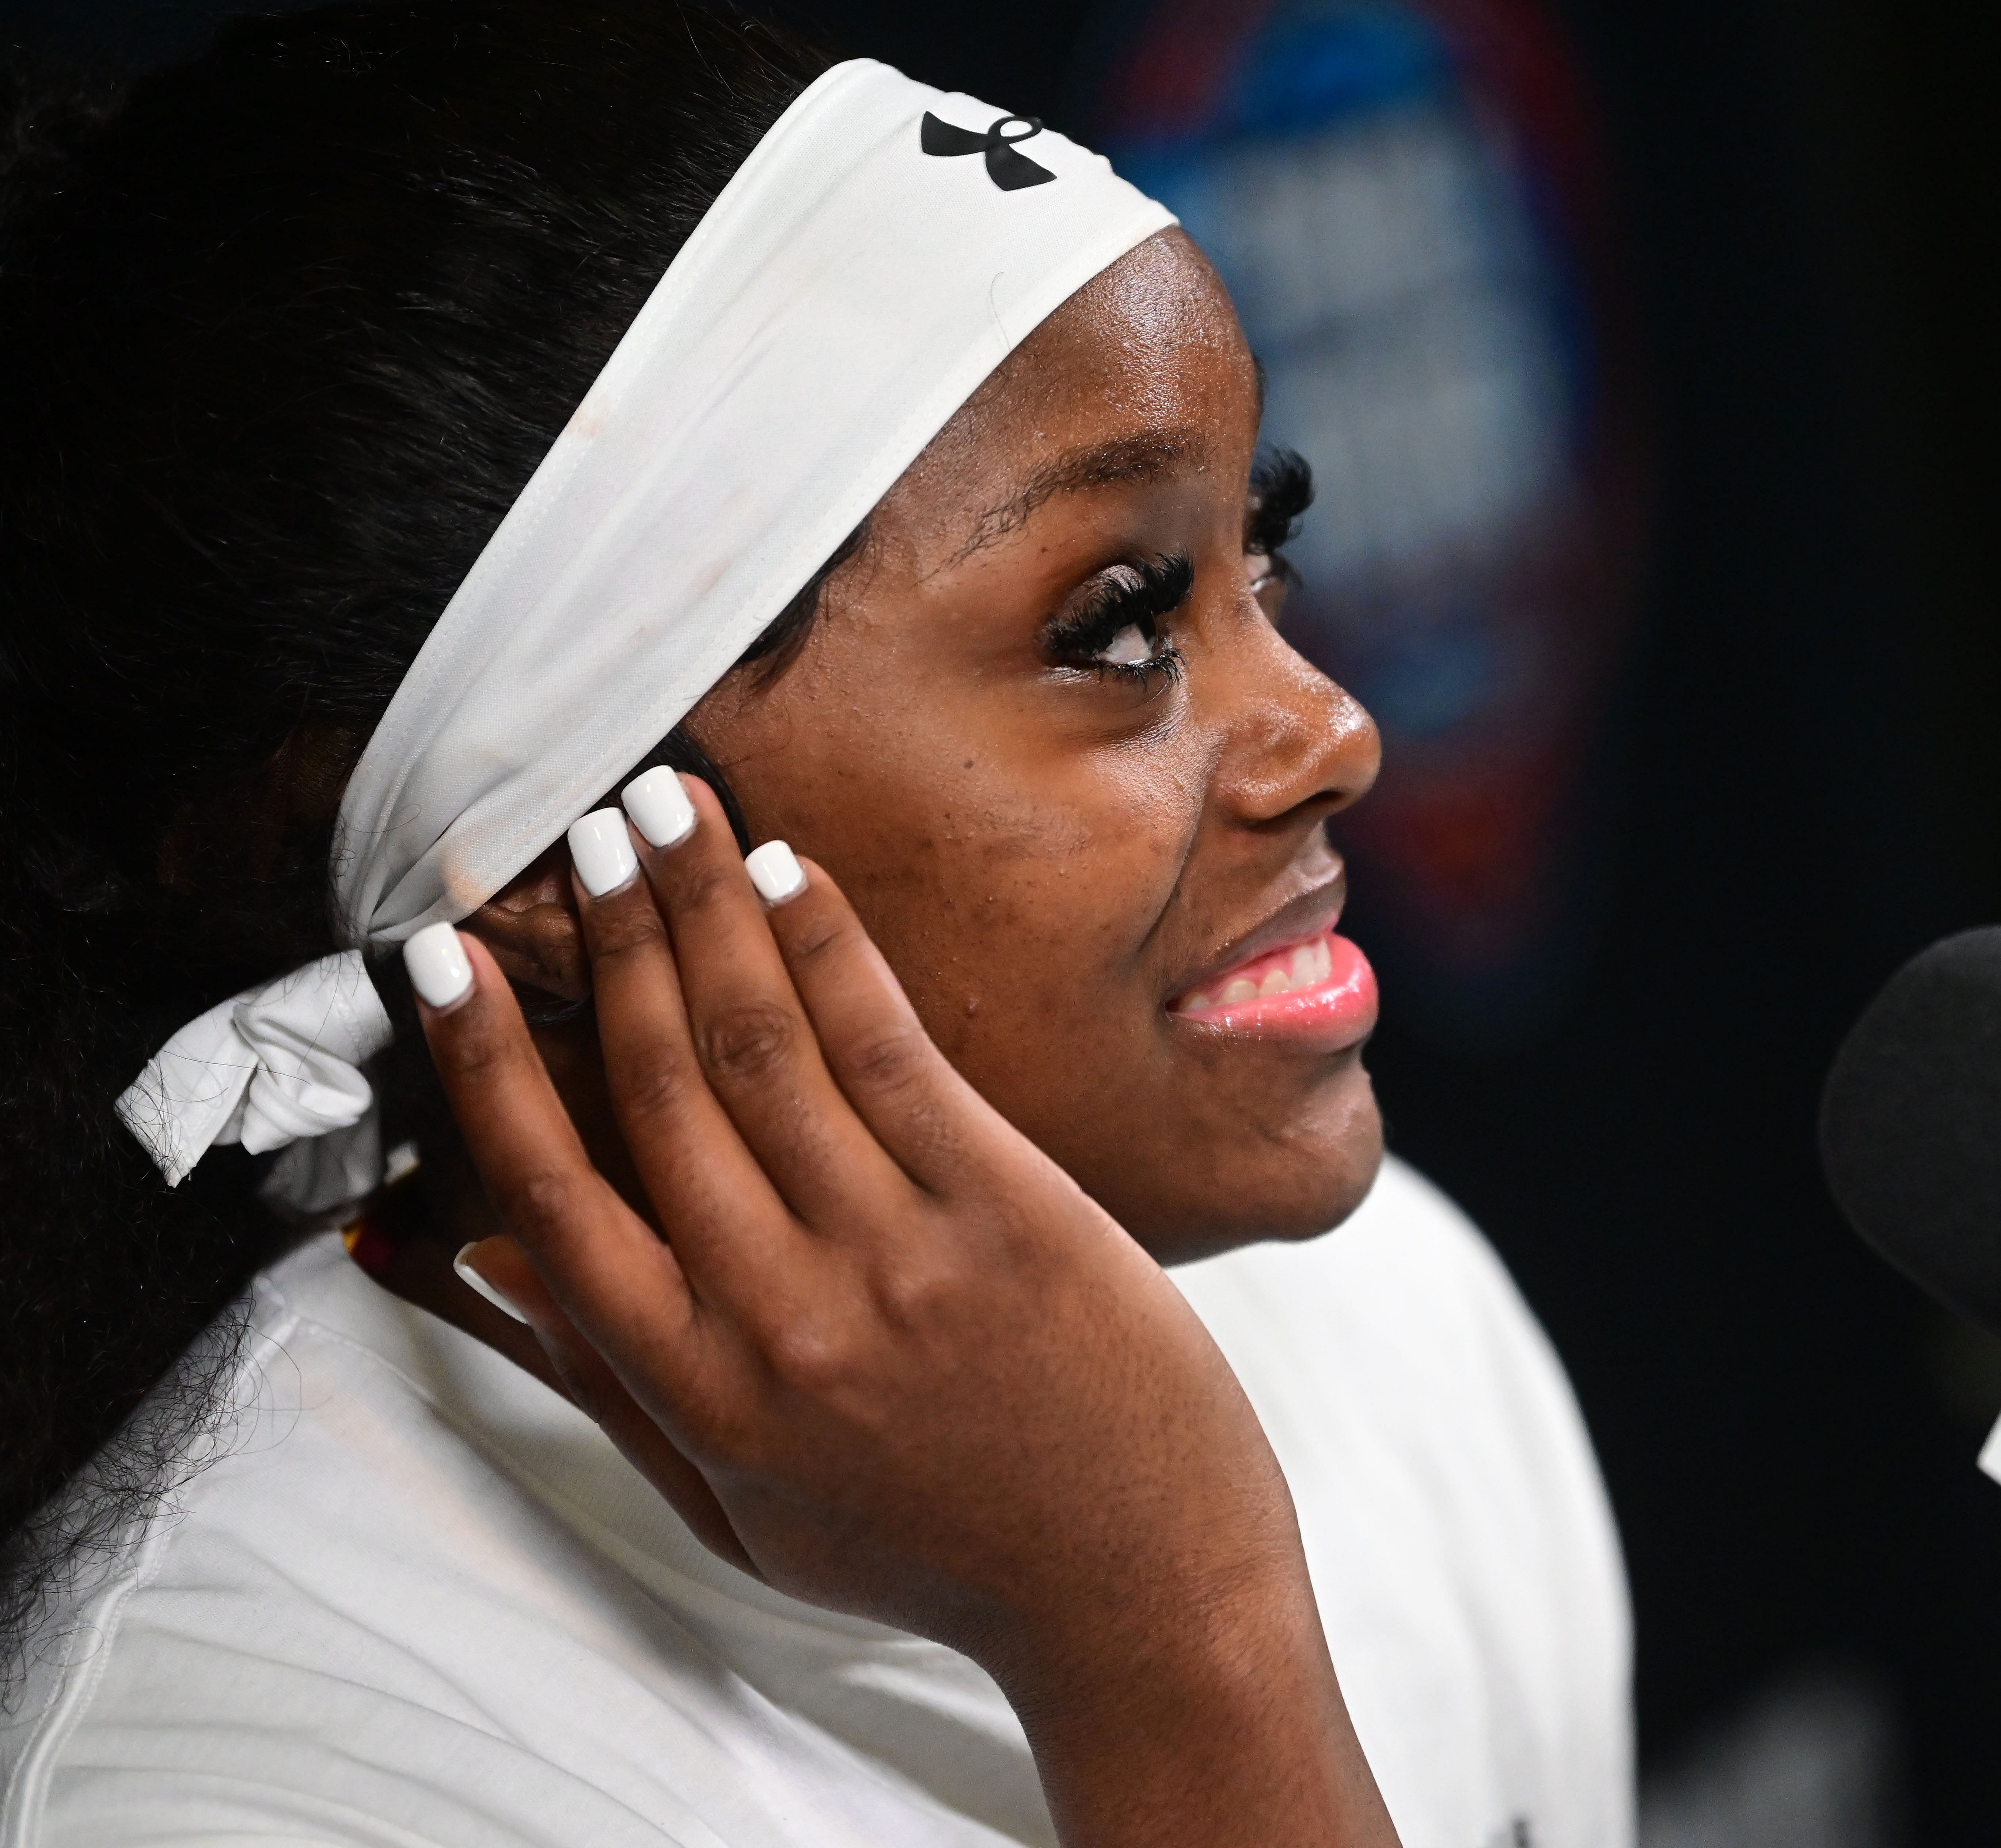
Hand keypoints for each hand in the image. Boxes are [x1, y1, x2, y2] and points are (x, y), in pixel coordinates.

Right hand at [408, 775, 1395, 1846]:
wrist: (1135, 1591)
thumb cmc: (933, 1551)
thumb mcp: (740, 1510)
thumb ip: (611, 1386)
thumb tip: (495, 1257)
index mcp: (702, 1389)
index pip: (553, 1193)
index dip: (484, 1063)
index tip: (436, 963)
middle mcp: (782, 1312)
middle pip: (657, 1085)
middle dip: (602, 940)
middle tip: (567, 831)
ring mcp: (897, 1252)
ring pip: (764, 1042)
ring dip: (701, 906)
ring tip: (658, 807)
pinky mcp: (1005, 1206)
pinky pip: (891, 1048)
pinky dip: (830, 947)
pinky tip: (788, 871)